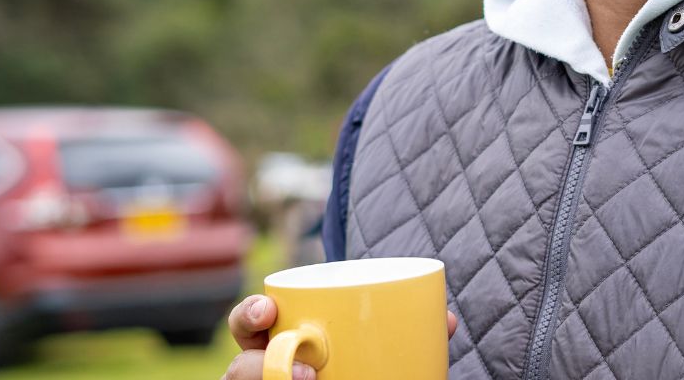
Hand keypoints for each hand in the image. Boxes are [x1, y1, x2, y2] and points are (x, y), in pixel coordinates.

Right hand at [221, 294, 458, 379]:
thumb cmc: (369, 372)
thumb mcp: (382, 352)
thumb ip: (405, 335)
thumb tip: (446, 321)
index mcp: (284, 341)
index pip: (250, 324)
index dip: (250, 315)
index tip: (270, 310)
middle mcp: (266, 374)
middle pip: (237, 369)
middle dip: (253, 367)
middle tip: (306, 375)